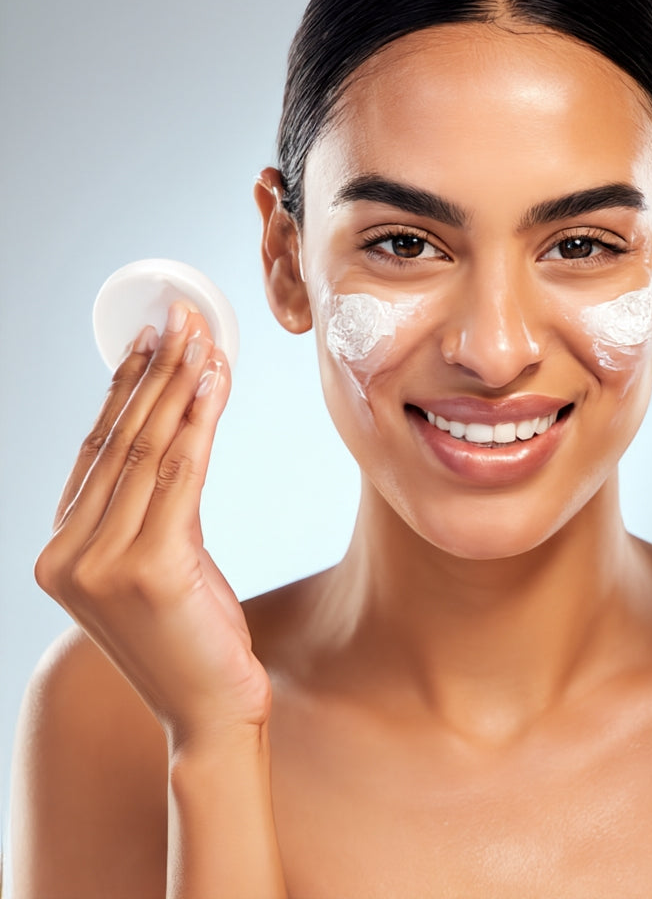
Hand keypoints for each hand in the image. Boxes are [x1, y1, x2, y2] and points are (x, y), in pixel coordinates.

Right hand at [35, 303, 270, 747]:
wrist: (209, 710)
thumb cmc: (192, 633)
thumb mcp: (162, 560)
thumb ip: (152, 506)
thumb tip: (173, 429)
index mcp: (62, 549)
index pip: (95, 449)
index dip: (124, 388)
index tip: (150, 337)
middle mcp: (67, 553)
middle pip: (118, 440)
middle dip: (154, 371)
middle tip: (181, 315)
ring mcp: (99, 564)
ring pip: (147, 450)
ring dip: (179, 384)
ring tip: (202, 335)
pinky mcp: (147, 570)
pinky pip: (180, 476)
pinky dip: (200, 423)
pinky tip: (215, 381)